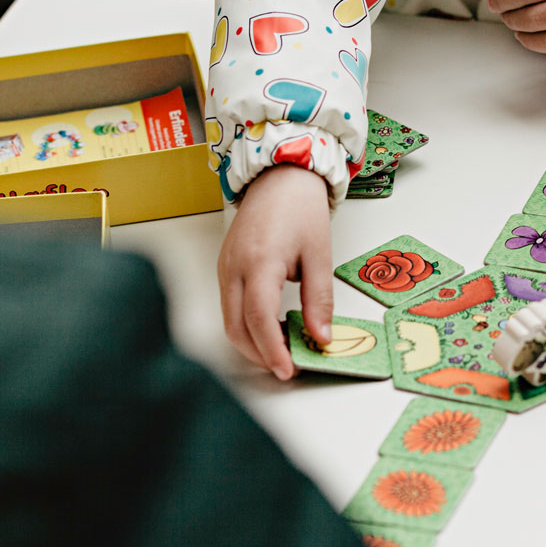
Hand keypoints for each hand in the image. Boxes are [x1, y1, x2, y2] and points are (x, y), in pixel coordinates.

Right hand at [217, 163, 332, 378]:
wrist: (280, 176)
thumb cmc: (300, 208)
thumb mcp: (320, 254)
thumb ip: (319, 299)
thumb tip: (321, 337)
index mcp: (259, 261)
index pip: (258, 319)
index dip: (272, 351)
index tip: (289, 371)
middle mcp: (233, 268)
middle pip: (236, 327)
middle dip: (261, 355)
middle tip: (290, 367)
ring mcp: (224, 268)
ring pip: (229, 321)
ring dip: (253, 343)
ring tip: (285, 350)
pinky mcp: (224, 268)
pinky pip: (229, 307)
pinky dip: (248, 325)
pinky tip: (273, 328)